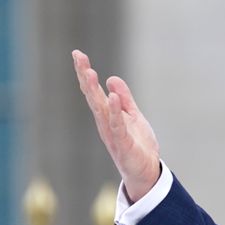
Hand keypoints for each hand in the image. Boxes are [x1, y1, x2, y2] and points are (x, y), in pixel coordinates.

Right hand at [72, 50, 160, 202]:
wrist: (146, 171)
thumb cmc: (137, 145)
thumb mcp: (133, 116)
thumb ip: (124, 99)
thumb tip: (111, 79)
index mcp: (107, 115)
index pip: (94, 91)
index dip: (85, 73)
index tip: (78, 54)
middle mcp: (105, 123)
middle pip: (92, 96)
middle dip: (85, 76)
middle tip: (78, 56)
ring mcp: (113, 133)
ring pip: (101, 109)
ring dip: (94, 91)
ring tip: (89, 72)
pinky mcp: (123, 144)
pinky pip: (117, 126)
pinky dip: (114, 112)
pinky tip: (112, 98)